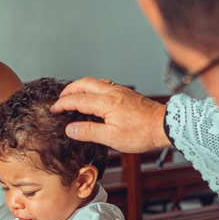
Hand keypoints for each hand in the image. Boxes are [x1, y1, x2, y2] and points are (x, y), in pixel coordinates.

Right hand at [52, 78, 170, 151]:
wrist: (165, 125)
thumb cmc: (141, 133)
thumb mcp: (112, 138)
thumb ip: (89, 132)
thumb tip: (70, 129)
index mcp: (106, 103)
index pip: (77, 100)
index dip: (62, 104)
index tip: (53, 110)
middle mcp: (112, 92)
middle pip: (84, 84)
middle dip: (69, 90)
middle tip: (60, 99)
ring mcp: (120, 91)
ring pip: (95, 81)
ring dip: (81, 86)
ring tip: (74, 95)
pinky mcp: (127, 93)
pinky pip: (105, 84)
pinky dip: (93, 87)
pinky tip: (95, 95)